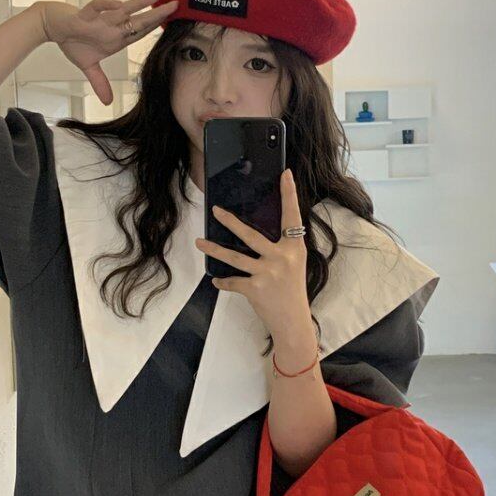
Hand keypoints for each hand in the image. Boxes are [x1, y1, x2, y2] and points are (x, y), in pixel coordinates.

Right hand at [38, 0, 178, 104]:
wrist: (53, 26)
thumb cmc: (73, 40)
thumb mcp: (88, 66)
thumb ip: (100, 82)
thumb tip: (108, 102)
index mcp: (115, 38)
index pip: (140, 32)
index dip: (156, 27)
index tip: (173, 21)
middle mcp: (111, 27)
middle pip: (138, 21)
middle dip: (157, 14)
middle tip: (176, 5)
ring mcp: (99, 20)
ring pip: (122, 11)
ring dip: (138, 4)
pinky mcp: (84, 15)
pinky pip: (96, 8)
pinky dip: (106, 6)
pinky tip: (119, 4)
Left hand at [194, 169, 312, 339]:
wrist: (293, 321)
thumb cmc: (293, 290)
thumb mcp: (295, 263)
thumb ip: (283, 246)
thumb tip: (261, 231)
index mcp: (294, 248)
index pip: (291, 216)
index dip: (289, 194)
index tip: (286, 175)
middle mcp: (281, 258)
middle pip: (250, 235)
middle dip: (230, 221)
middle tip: (215, 210)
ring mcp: (267, 273)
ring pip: (234, 257)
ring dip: (214, 249)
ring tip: (200, 242)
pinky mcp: (254, 288)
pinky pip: (232, 281)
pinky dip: (223, 281)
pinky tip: (216, 279)